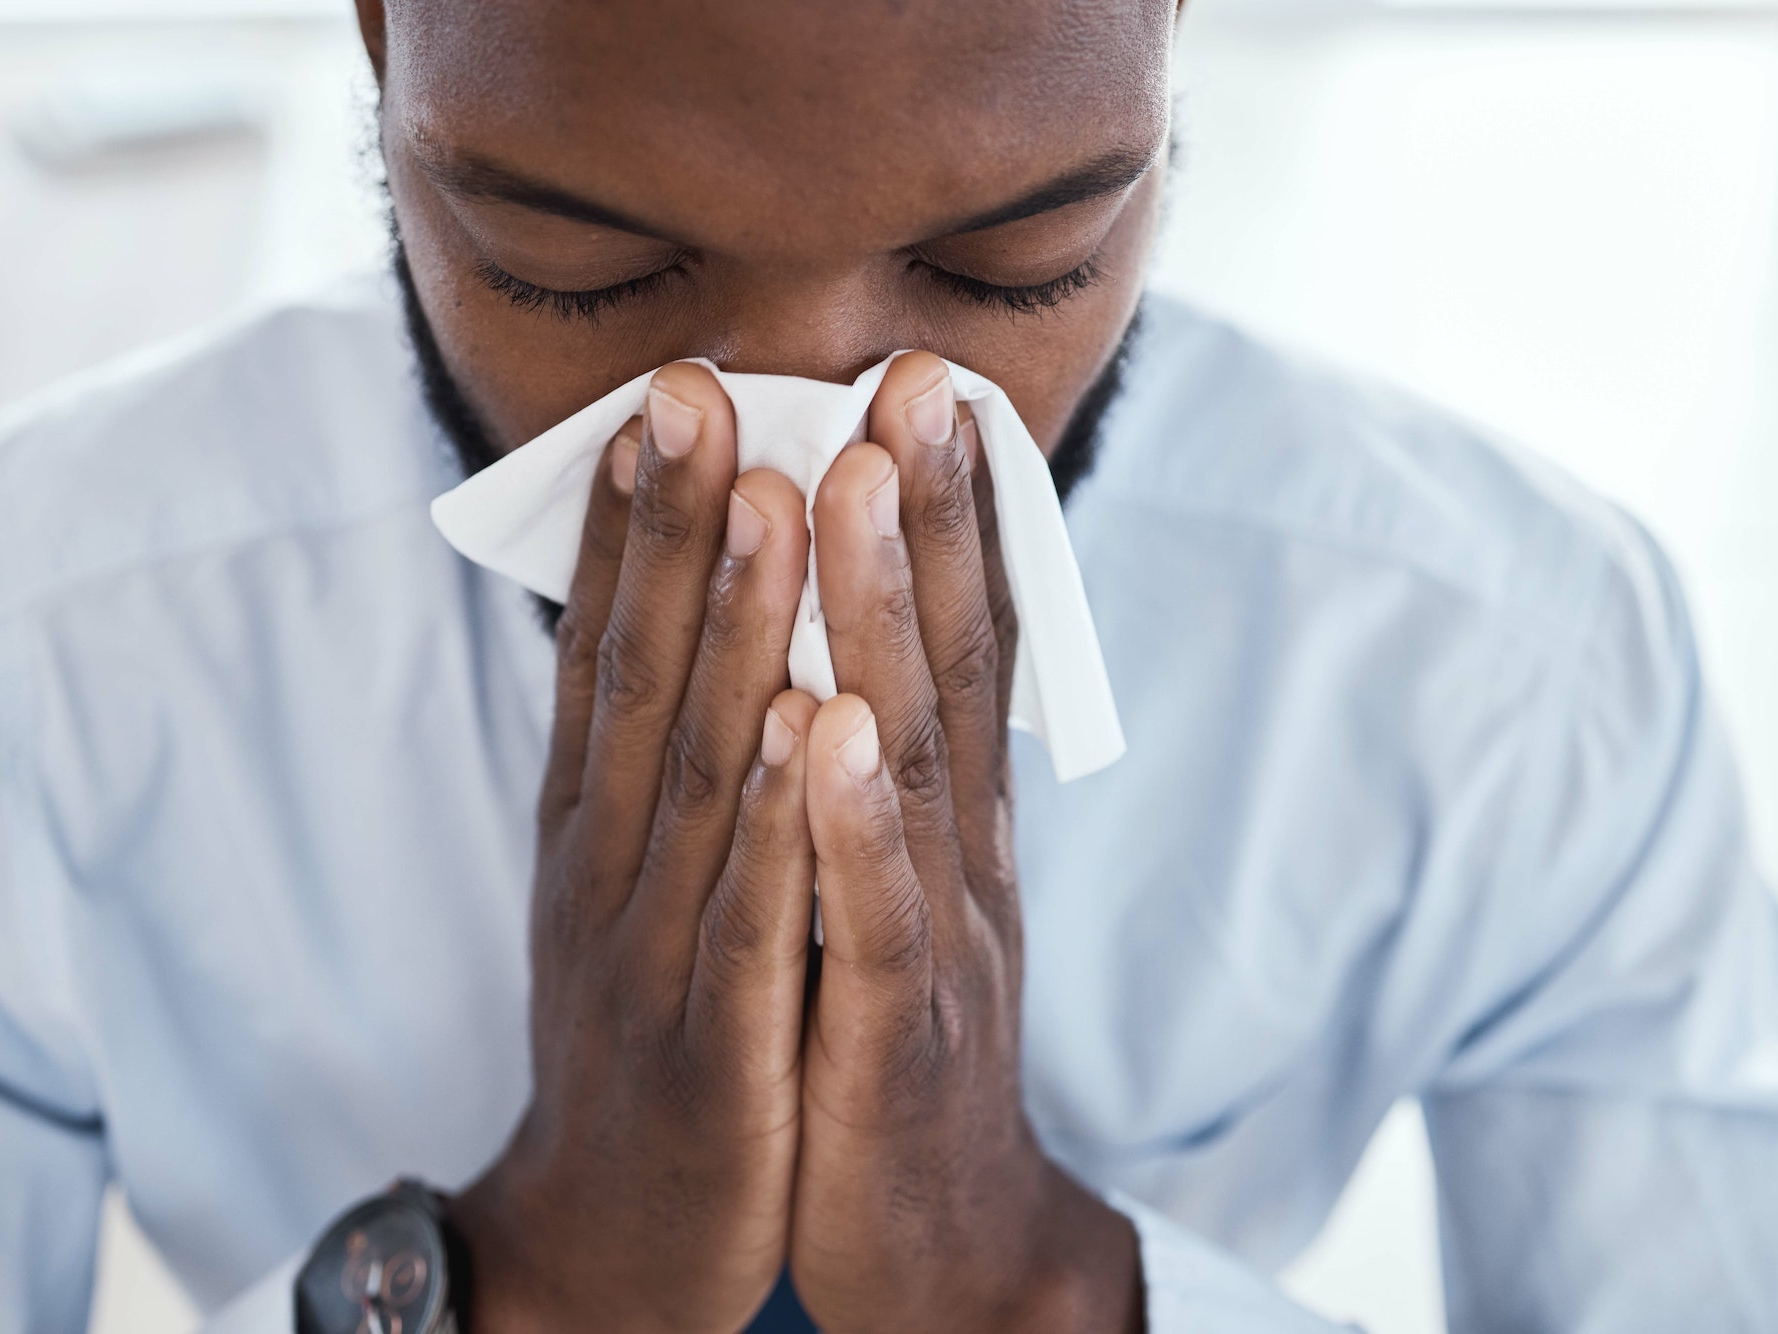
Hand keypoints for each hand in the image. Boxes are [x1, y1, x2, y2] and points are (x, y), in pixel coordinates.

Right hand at [446, 364, 818, 1332]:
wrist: (614, 1238)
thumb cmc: (648, 1030)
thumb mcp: (627, 887)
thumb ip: (654, 765)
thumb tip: (689, 620)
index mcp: (595, 826)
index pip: (607, 649)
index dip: (629, 523)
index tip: (665, 393)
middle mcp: (608, 868)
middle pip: (641, 679)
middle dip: (671, 530)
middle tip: (696, 388)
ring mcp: (654, 956)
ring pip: (697, 774)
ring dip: (732, 636)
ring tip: (771, 506)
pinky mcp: (716, 1047)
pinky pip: (750, 921)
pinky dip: (773, 825)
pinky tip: (802, 730)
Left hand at [790, 352, 1145, 1331]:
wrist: (932, 1236)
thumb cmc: (884, 1030)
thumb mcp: (891, 882)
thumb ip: (884, 763)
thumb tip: (845, 636)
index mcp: (939, 816)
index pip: (955, 637)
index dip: (946, 507)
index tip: (917, 374)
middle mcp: (955, 855)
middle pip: (947, 662)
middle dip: (926, 513)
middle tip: (907, 375)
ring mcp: (936, 941)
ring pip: (909, 761)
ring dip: (881, 619)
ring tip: (853, 489)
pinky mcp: (894, 1037)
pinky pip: (868, 920)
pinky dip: (845, 825)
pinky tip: (821, 732)